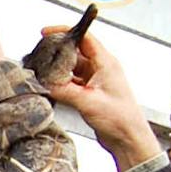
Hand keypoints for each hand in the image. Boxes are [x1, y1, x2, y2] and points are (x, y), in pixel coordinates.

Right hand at [40, 28, 155, 170]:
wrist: (129, 139)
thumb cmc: (120, 119)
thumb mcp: (88, 102)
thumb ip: (64, 90)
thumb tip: (44, 83)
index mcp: (106, 63)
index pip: (84, 38)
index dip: (65, 32)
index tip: (47, 32)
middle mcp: (102, 68)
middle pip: (75, 51)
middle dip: (58, 52)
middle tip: (41, 55)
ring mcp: (96, 80)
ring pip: (72, 68)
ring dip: (59, 70)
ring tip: (43, 72)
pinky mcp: (92, 93)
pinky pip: (73, 82)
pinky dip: (62, 83)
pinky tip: (52, 87)